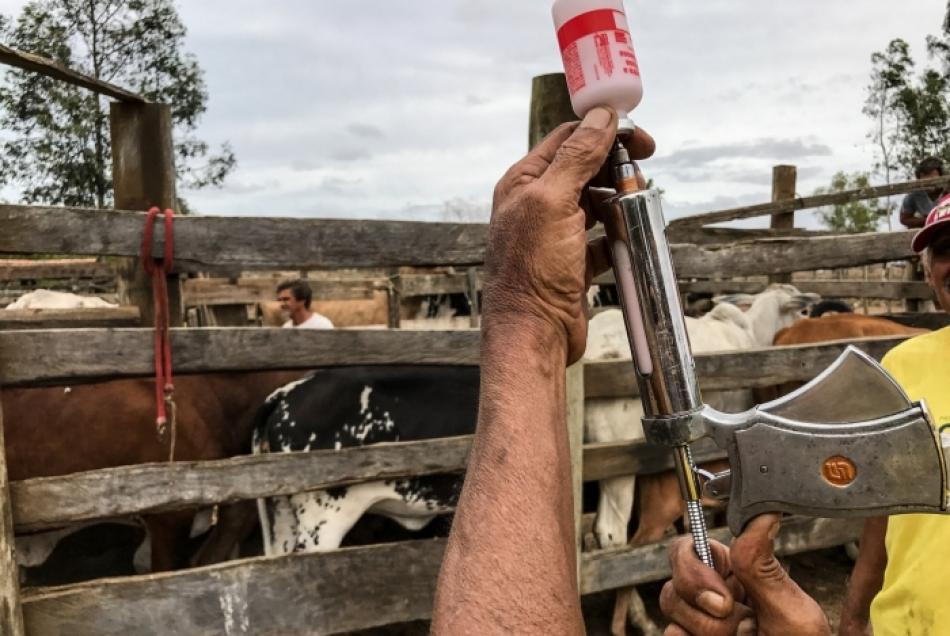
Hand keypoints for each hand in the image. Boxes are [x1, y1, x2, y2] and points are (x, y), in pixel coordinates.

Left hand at [483, 106, 654, 361]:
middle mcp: (536, 204)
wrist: (534, 334)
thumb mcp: (554, 203)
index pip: (567, 140)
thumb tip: (600, 117)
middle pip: (585, 169)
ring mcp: (554, 234)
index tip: (640, 139)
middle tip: (643, 173)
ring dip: (620, 202)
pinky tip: (631, 238)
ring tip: (637, 207)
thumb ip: (577, 157)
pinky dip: (620, 235)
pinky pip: (603, 237)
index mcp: (523, 182)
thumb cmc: (533, 271)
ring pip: (597, 203)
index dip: (604, 132)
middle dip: (616, 168)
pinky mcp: (572, 261)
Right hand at [660, 514, 829, 635]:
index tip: (726, 598)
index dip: (697, 567)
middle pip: (674, 579)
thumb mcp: (792, 615)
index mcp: (737, 576)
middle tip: (738, 628)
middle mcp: (712, 597)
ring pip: (670, 610)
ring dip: (706, 632)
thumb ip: (763, 567)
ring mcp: (698, 625)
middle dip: (701, 606)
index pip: (691, 547)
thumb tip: (761, 512)